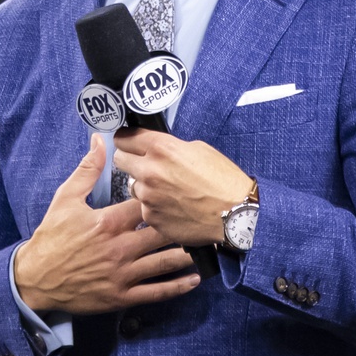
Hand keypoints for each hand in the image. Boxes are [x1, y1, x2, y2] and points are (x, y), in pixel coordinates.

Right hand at [13, 134, 200, 313]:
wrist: (35, 278)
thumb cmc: (51, 237)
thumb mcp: (65, 198)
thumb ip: (86, 170)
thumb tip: (100, 141)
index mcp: (108, 222)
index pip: (145, 204)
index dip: (161, 196)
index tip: (175, 189)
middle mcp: (119, 248)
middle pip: (162, 232)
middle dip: (182, 224)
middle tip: (201, 216)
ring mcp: (122, 275)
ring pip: (164, 262)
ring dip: (187, 253)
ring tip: (205, 244)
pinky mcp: (122, 297)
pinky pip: (156, 292)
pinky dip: (178, 286)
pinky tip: (195, 278)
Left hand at [112, 128, 253, 246]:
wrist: (235, 214)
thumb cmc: (223, 181)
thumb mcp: (199, 149)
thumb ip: (170, 147)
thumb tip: (156, 150)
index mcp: (162, 149)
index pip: (125, 137)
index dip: (126, 138)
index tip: (128, 142)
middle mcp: (150, 171)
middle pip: (120, 160)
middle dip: (130, 160)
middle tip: (145, 165)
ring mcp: (149, 197)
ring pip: (133, 186)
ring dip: (144, 186)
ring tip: (168, 190)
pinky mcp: (152, 217)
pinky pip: (145, 207)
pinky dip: (155, 207)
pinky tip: (173, 207)